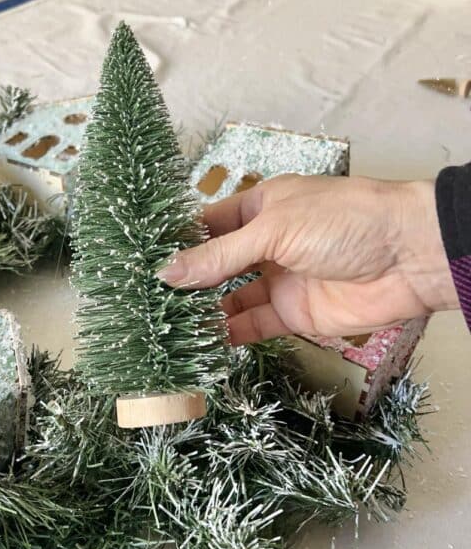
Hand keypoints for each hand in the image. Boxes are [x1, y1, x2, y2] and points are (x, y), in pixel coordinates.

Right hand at [157, 175, 457, 344]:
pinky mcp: (292, 314)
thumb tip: (166, 272)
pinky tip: (200, 342)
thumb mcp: (273, 229)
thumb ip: (219, 256)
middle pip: (215, 265)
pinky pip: (252, 325)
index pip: (207, 225)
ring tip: (163, 324)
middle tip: (143, 300)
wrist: (409, 257)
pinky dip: (228, 334)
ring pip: (229, 298)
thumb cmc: (344, 222)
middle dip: (184, 281)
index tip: (139, 261)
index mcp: (261, 207)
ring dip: (201, 311)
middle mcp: (265, 243)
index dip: (177, 242)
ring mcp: (278, 279)